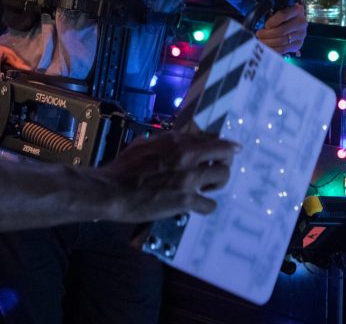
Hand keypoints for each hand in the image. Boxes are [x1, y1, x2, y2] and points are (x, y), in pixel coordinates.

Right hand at [99, 132, 237, 221]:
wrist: (111, 192)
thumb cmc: (123, 168)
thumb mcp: (144, 144)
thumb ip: (164, 142)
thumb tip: (175, 140)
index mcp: (176, 141)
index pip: (212, 138)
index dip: (225, 145)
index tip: (234, 149)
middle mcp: (187, 156)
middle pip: (225, 154)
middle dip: (226, 162)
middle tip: (219, 171)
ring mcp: (188, 179)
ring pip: (222, 177)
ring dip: (217, 184)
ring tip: (206, 188)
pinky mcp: (185, 201)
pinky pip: (210, 204)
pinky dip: (205, 206)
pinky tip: (197, 206)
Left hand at [256, 2, 307, 52]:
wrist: (295, 23)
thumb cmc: (284, 16)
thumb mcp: (280, 10)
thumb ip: (273, 14)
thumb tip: (260, 24)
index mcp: (296, 10)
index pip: (284, 15)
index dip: (272, 21)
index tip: (265, 25)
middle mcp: (301, 22)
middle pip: (282, 30)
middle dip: (267, 34)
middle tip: (259, 34)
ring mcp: (301, 34)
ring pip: (282, 41)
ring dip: (268, 42)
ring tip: (261, 41)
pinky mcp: (298, 44)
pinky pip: (284, 49)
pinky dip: (273, 49)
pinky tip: (267, 47)